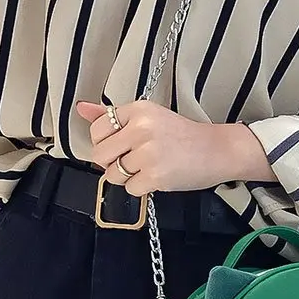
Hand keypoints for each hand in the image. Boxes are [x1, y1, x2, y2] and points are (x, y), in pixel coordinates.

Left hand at [76, 100, 275, 195]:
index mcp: (138, 109)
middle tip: (133, 161)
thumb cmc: (184, 136)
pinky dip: (141, 188)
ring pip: (113, 174)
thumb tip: (81, 108)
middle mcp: (141, 128)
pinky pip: (130, 189)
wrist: (218, 151)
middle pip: (100, 155)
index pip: (98, 129)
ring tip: (147, 168)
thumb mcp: (149, 117)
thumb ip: (113, 116)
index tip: (120, 145)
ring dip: (127, 177)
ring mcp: (148, 153)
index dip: (105, 143)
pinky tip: (156, 177)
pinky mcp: (155, 175)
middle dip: (112, 163)